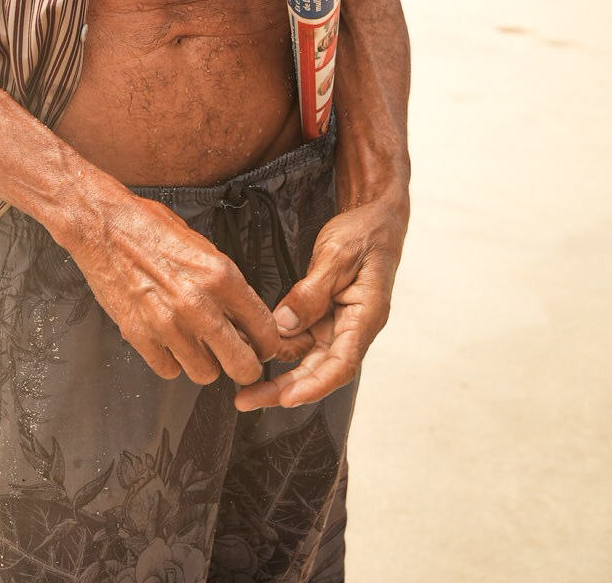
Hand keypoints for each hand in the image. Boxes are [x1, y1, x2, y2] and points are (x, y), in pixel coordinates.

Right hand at [67, 189, 280, 387]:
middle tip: (236, 358)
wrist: (103, 225)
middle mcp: (198, 304)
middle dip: (243, 365)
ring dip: (204, 362)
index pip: (264, 331)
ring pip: (205, 374)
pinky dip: (170, 361)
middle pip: (242, 366)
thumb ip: (225, 285)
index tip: (260, 346)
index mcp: (221, 277)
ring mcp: (168, 324)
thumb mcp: (203, 247)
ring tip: (195, 343)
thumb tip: (242, 317)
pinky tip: (167, 341)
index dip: (266, 344)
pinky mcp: (140, 335)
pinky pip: (169, 370)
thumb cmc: (151, 228)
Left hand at [234, 198, 405, 411]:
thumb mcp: (337, 256)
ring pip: (306, 355)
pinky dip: (280, 341)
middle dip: (283, 388)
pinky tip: (256, 342)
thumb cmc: (364, 234)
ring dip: (278, 368)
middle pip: (318, 369)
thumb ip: (311, 292)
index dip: (313, 386)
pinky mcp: (324, 312)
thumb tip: (285, 324)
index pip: (341, 365)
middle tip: (246, 399)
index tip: (285, 398)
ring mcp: (337, 322)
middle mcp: (352, 327)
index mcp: (365, 318)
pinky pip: (300, 334)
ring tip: (243, 375)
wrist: (373, 216)